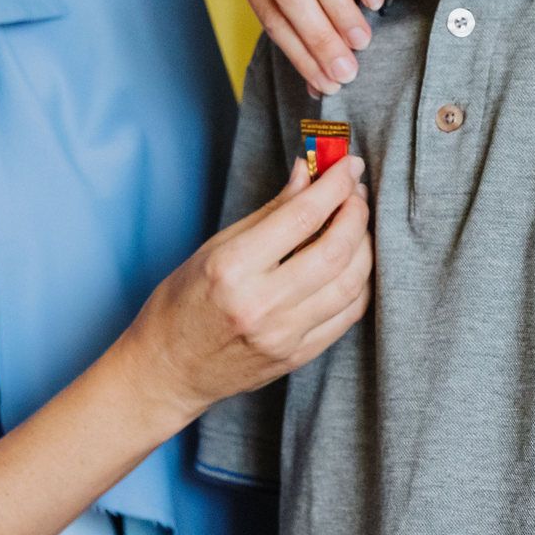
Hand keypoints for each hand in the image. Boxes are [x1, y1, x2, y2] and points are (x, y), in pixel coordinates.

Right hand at [119, 155, 371, 429]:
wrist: (170, 369)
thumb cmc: (184, 301)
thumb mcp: (216, 247)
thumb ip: (270, 211)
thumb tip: (307, 172)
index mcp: (233, 268)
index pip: (301, 217)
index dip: (334, 185)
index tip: (349, 164)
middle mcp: (261, 304)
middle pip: (334, 250)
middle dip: (356, 213)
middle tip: (357, 191)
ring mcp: (284, 336)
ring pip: (350, 283)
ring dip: (364, 245)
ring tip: (357, 222)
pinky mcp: (298, 357)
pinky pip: (348, 314)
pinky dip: (360, 281)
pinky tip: (355, 261)